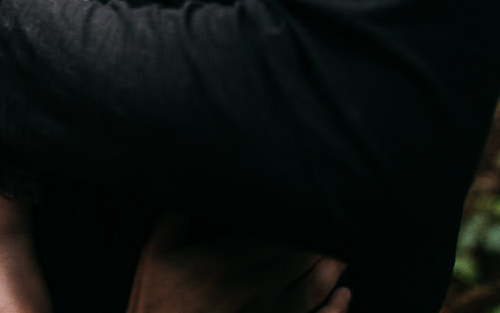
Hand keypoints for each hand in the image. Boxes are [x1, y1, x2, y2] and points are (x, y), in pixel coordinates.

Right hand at [129, 214, 349, 312]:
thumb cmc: (154, 302)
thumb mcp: (153, 256)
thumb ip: (171, 223)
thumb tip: (186, 198)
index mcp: (226, 262)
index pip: (275, 236)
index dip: (294, 223)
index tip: (306, 210)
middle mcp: (256, 287)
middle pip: (299, 258)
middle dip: (318, 241)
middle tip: (333, 227)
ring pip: (314, 287)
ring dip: (332, 268)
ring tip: (343, 251)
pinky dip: (337, 309)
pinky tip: (346, 295)